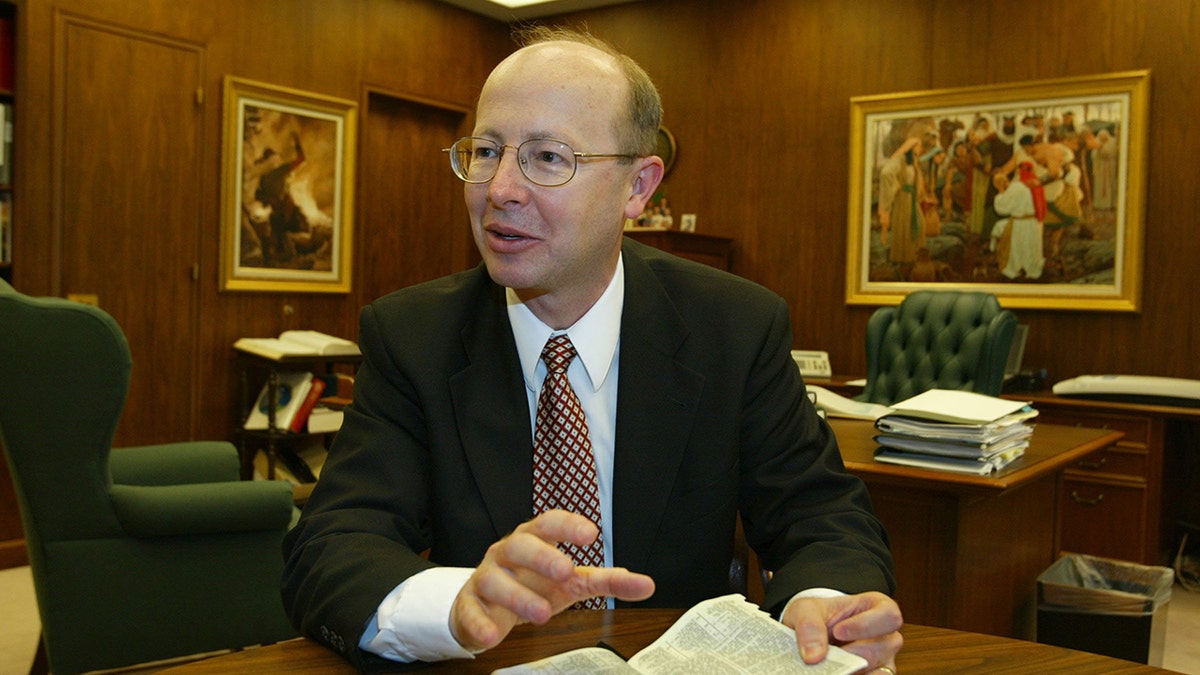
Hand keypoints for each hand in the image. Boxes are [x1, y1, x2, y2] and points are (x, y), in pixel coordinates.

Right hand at [449, 510, 654, 651]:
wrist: (487, 606)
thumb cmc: (533, 585)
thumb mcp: (572, 582)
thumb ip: (607, 581)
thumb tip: (647, 584)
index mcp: (533, 540)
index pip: (548, 522)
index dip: (568, 525)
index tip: (591, 534)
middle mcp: (506, 553)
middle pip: (519, 544)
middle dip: (542, 556)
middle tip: (566, 571)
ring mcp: (485, 577)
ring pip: (494, 578)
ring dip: (518, 595)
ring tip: (541, 615)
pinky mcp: (468, 604)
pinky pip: (469, 610)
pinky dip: (480, 622)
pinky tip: (492, 635)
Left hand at [781, 591, 902, 672]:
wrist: (810, 634)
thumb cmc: (817, 615)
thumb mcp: (807, 610)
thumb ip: (810, 626)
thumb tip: (814, 656)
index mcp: (878, 608)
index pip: (889, 615)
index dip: (866, 625)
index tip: (838, 631)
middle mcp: (886, 636)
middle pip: (884, 647)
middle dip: (854, 654)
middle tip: (829, 656)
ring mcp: (883, 661)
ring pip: (881, 671)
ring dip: (854, 672)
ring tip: (831, 669)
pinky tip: (839, 674)